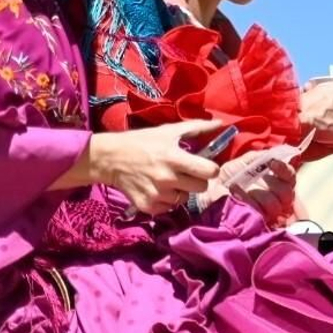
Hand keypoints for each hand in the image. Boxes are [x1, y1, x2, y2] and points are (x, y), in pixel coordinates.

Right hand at [88, 120, 220, 215]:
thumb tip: (221, 124)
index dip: (210, 169)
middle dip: (197, 180)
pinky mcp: (148, 206)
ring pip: (185, 199)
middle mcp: (167, 178)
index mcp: (175, 158)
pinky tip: (157, 189)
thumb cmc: (142, 142)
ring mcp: (157, 194)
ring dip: (180, 191)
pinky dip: (165, 201)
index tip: (203, 166)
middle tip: (185, 173)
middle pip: (202, 188)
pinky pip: (168, 208)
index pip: (210, 172)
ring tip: (168, 180)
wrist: (110, 158)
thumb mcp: (168, 131)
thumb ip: (198, 128)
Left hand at [225, 153, 297, 223]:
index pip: (290, 178)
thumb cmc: (227, 178)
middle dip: (272, 184)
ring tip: (238, 186)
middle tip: (256, 178)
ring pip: (274, 205)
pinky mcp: (255, 224)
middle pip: (286, 193)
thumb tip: (275, 154)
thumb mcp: (243, 163)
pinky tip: (235, 193)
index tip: (273, 163)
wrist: (209, 192)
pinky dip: (246, 199)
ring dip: (257, 193)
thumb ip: (260, 157)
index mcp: (276, 184)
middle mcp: (275, 201)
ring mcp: (266, 215)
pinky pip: (258, 212)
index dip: (285, 170)